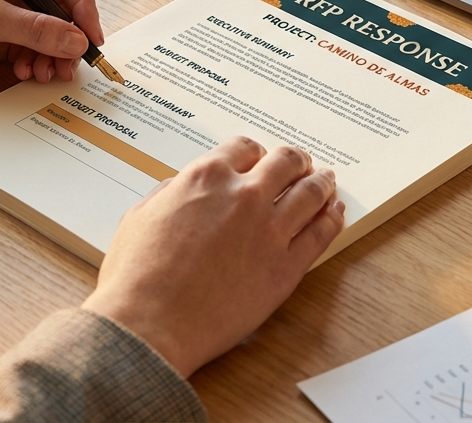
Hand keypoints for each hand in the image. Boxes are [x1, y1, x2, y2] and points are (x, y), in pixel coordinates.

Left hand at [0, 0, 101, 81]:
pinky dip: (37, 63)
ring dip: (54, 55)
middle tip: (71, 64)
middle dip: (69, 38)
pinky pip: (33, 50)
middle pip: (63, 8)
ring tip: (46, 74)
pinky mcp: (0, 37)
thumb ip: (33, 29)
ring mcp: (9, 11)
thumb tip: (76, 41)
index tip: (89, 35)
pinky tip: (25, 73)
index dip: (83, 5)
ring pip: (51, 33)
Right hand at [82, 137, 345, 377]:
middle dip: (295, 161)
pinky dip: (332, 217)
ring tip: (327, 181)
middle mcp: (243, 196)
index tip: (260, 159)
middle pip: (285, 163)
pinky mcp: (286, 267)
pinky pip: (321, 234)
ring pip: (310, 193)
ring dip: (321, 182)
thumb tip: (182, 187)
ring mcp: (270, 230)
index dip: (255, 152)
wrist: (150, 325)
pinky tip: (335, 212)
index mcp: (206, 178)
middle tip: (301, 164)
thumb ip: (168, 193)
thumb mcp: (140, 217)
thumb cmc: (136, 277)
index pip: (244, 147)